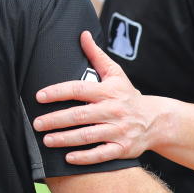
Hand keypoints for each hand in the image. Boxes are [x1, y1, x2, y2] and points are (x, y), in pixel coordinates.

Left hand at [34, 31, 157, 163]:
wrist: (156, 121)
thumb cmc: (128, 95)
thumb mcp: (115, 73)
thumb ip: (96, 55)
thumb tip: (82, 34)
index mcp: (108, 91)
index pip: (78, 89)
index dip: (58, 92)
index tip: (39, 96)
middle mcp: (113, 111)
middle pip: (80, 115)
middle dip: (56, 119)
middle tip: (37, 123)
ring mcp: (118, 130)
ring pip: (88, 136)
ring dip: (66, 139)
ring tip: (46, 140)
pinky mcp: (123, 148)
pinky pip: (102, 154)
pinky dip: (85, 158)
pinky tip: (68, 158)